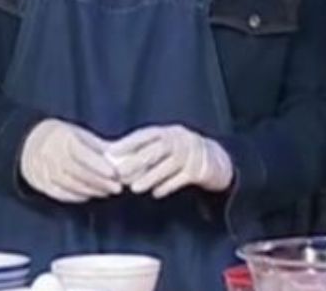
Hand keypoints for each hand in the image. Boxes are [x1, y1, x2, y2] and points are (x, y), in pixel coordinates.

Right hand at [20, 119, 121, 202]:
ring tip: (107, 192)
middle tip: (117, 188)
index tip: (114, 173)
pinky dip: (76, 196)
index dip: (97, 164)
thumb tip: (125, 157)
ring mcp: (43, 169)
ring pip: (68, 184)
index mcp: (62, 137)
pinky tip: (90, 195)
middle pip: (76, 171)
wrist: (31, 142)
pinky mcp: (40, 182)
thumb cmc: (65, 137)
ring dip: (90, 190)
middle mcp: (50, 153)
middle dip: (98, 181)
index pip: (81, 153)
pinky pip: (59, 193)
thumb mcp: (82, 135)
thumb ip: (102, 147)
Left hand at [107, 125, 232, 197]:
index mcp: (168, 132)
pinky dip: (168, 186)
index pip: (145, 135)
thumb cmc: (181, 153)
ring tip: (135, 188)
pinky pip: (182, 178)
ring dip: (151, 176)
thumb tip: (112, 159)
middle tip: (120, 173)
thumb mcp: (164, 146)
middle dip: (138, 161)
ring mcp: (192, 154)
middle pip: (158, 148)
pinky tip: (156, 193)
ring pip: (170, 164)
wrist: (215, 159)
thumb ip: (142, 151)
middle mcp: (180, 139)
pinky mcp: (200, 170)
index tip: (110, 153)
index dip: (128, 143)